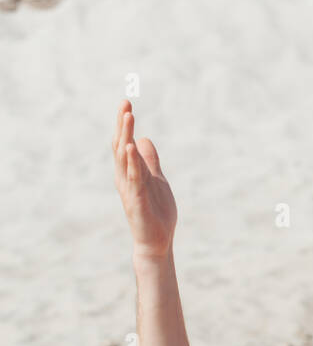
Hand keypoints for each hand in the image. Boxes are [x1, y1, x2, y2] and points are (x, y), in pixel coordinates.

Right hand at [112, 99, 177, 260]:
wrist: (157, 242)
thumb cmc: (156, 213)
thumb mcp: (156, 180)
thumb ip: (150, 161)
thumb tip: (144, 139)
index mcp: (129, 172)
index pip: (124, 143)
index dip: (124, 125)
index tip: (127, 105)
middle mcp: (125, 177)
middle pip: (121, 145)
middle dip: (123, 124)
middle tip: (125, 103)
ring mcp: (129, 188)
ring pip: (124, 157)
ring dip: (126, 136)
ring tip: (128, 116)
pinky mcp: (135, 199)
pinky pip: (133, 176)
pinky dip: (132, 161)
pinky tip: (132, 145)